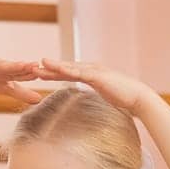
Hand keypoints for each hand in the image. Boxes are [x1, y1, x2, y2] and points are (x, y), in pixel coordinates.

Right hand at [0, 56, 46, 104]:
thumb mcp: (7, 89)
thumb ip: (22, 93)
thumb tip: (40, 99)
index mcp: (11, 72)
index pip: (24, 74)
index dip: (34, 74)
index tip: (47, 73)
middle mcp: (2, 67)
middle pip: (15, 67)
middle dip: (25, 66)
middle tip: (36, 65)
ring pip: (1, 66)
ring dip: (10, 65)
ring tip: (20, 64)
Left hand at [37, 58, 154, 111]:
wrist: (137, 98)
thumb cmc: (123, 99)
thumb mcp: (103, 96)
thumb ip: (94, 95)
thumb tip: (85, 104)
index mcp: (91, 73)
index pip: (68, 73)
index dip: (54, 73)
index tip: (40, 74)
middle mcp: (91, 69)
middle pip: (66, 68)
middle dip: (49, 68)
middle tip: (32, 68)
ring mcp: (95, 71)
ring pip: (70, 67)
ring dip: (54, 66)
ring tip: (40, 64)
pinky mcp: (98, 76)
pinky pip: (79, 72)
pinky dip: (67, 70)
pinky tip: (57, 69)